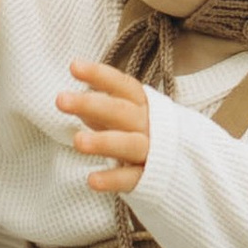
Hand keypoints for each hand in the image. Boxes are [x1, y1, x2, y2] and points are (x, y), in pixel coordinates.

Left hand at [58, 57, 152, 192]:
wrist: (186, 167)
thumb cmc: (143, 134)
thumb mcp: (125, 117)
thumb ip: (101, 109)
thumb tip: (75, 100)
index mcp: (143, 105)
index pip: (122, 86)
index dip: (100, 75)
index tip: (74, 67)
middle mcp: (148, 125)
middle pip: (121, 112)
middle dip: (91, 104)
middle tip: (60, 100)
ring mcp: (151, 152)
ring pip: (129, 144)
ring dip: (103, 142)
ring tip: (77, 141)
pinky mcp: (149, 179)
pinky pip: (131, 178)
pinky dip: (113, 179)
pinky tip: (91, 180)